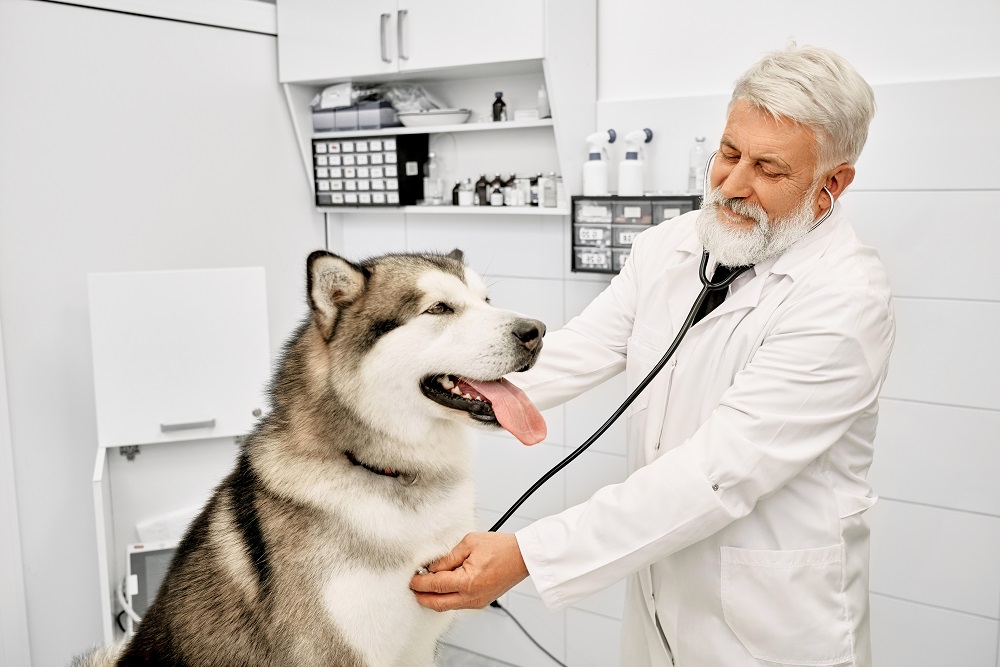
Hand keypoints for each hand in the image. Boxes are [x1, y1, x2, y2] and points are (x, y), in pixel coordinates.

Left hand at [410, 532, 527, 610]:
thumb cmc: (502, 548)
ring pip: (447, 606)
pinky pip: (458, 604)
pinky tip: (443, 587)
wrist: (523, 557)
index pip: (436, 585)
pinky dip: (447, 597)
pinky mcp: (481, 602)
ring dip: (434, 598)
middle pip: (438, 604)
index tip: (412, 578)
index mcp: (468, 582)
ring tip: (426, 585)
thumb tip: (433, 567)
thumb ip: (448, 557)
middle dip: (422, 596)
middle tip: (413, 587)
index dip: (420, 582)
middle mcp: (472, 597)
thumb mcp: (469, 543)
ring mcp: (477, 602)